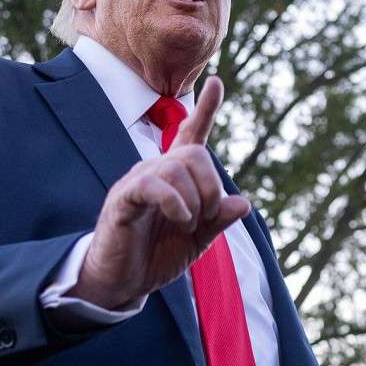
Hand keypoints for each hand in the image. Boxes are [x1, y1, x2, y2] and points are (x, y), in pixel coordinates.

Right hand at [70, 77, 250, 309]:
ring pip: (177, 169)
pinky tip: (179, 219)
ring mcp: (138, 182)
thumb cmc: (156, 256)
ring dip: (195, 201)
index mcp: (175, 178)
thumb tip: (244, 203)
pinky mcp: (124, 199)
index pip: (190, 135)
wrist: (121, 283)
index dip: (205, 110)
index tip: (217, 82)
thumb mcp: (197, 240)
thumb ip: (218, 220)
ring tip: (188, 224)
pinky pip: (153, 185)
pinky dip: (175, 202)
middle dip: (212, 185)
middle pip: (195, 155)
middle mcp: (156, 172)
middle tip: (210, 215)